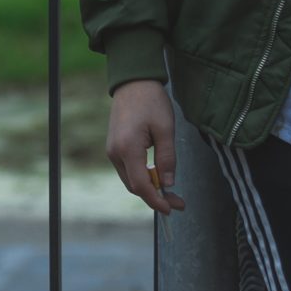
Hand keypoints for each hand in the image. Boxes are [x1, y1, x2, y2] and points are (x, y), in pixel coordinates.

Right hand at [105, 79, 184, 214]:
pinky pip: (128, 169)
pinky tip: (157, 176)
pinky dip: (142, 177)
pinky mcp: (115, 147)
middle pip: (134, 186)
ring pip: (130, 179)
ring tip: (170, 191)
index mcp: (128, 148)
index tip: (171, 208)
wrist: (133, 82)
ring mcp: (112, 150)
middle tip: (178, 202)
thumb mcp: (166, 129)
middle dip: (155, 197)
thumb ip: (167, 158)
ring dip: (149, 188)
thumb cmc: (151, 101)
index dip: (156, 200)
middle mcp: (115, 152)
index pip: (141, 185)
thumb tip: (167, 183)